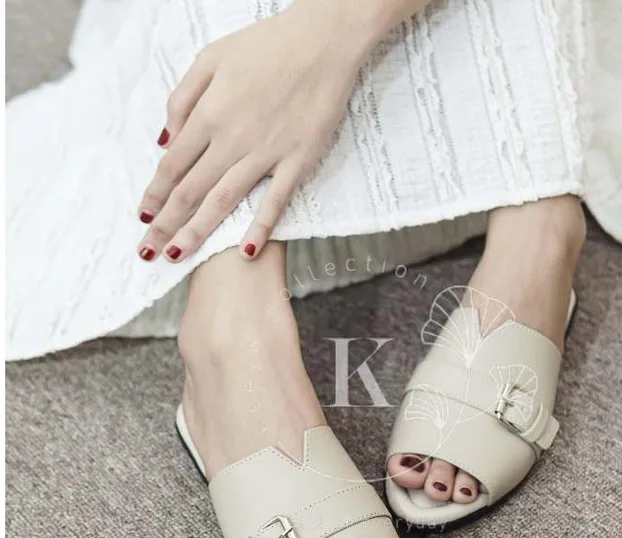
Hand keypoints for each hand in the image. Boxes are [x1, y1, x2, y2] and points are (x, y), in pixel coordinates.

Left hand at [136, 3, 372, 262]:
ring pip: (223, 201)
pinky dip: (260, 227)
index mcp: (209, 114)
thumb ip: (182, 100)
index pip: (172, 165)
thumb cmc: (267, 45)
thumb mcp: (211, 58)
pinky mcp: (298, 161)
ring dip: (197, 232)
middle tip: (147, 252)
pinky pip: (276, 201)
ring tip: (177, 257)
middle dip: (165, 224)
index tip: (142, 217)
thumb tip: (164, 139)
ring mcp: (266, 153)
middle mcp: (232, 139)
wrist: (323, 40)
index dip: (154, 194)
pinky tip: (246, 251)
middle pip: (190, 191)